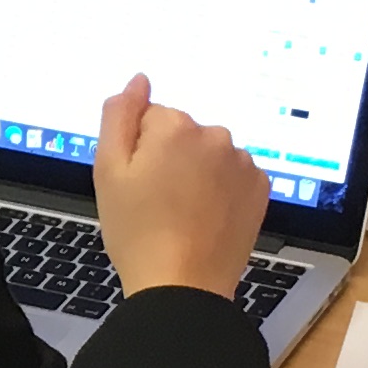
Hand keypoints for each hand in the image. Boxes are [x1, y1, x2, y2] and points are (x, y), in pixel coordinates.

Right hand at [94, 74, 268, 299]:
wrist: (183, 286)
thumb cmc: (138, 233)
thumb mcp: (107, 171)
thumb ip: (119, 116)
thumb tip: (137, 81)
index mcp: (174, 126)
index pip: (150, 117)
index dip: (138, 151)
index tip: (137, 182)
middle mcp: (214, 136)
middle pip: (183, 132)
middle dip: (170, 157)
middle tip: (157, 201)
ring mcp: (241, 162)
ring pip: (210, 153)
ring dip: (197, 172)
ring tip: (181, 213)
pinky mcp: (259, 186)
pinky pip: (234, 174)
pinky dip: (221, 189)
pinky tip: (205, 216)